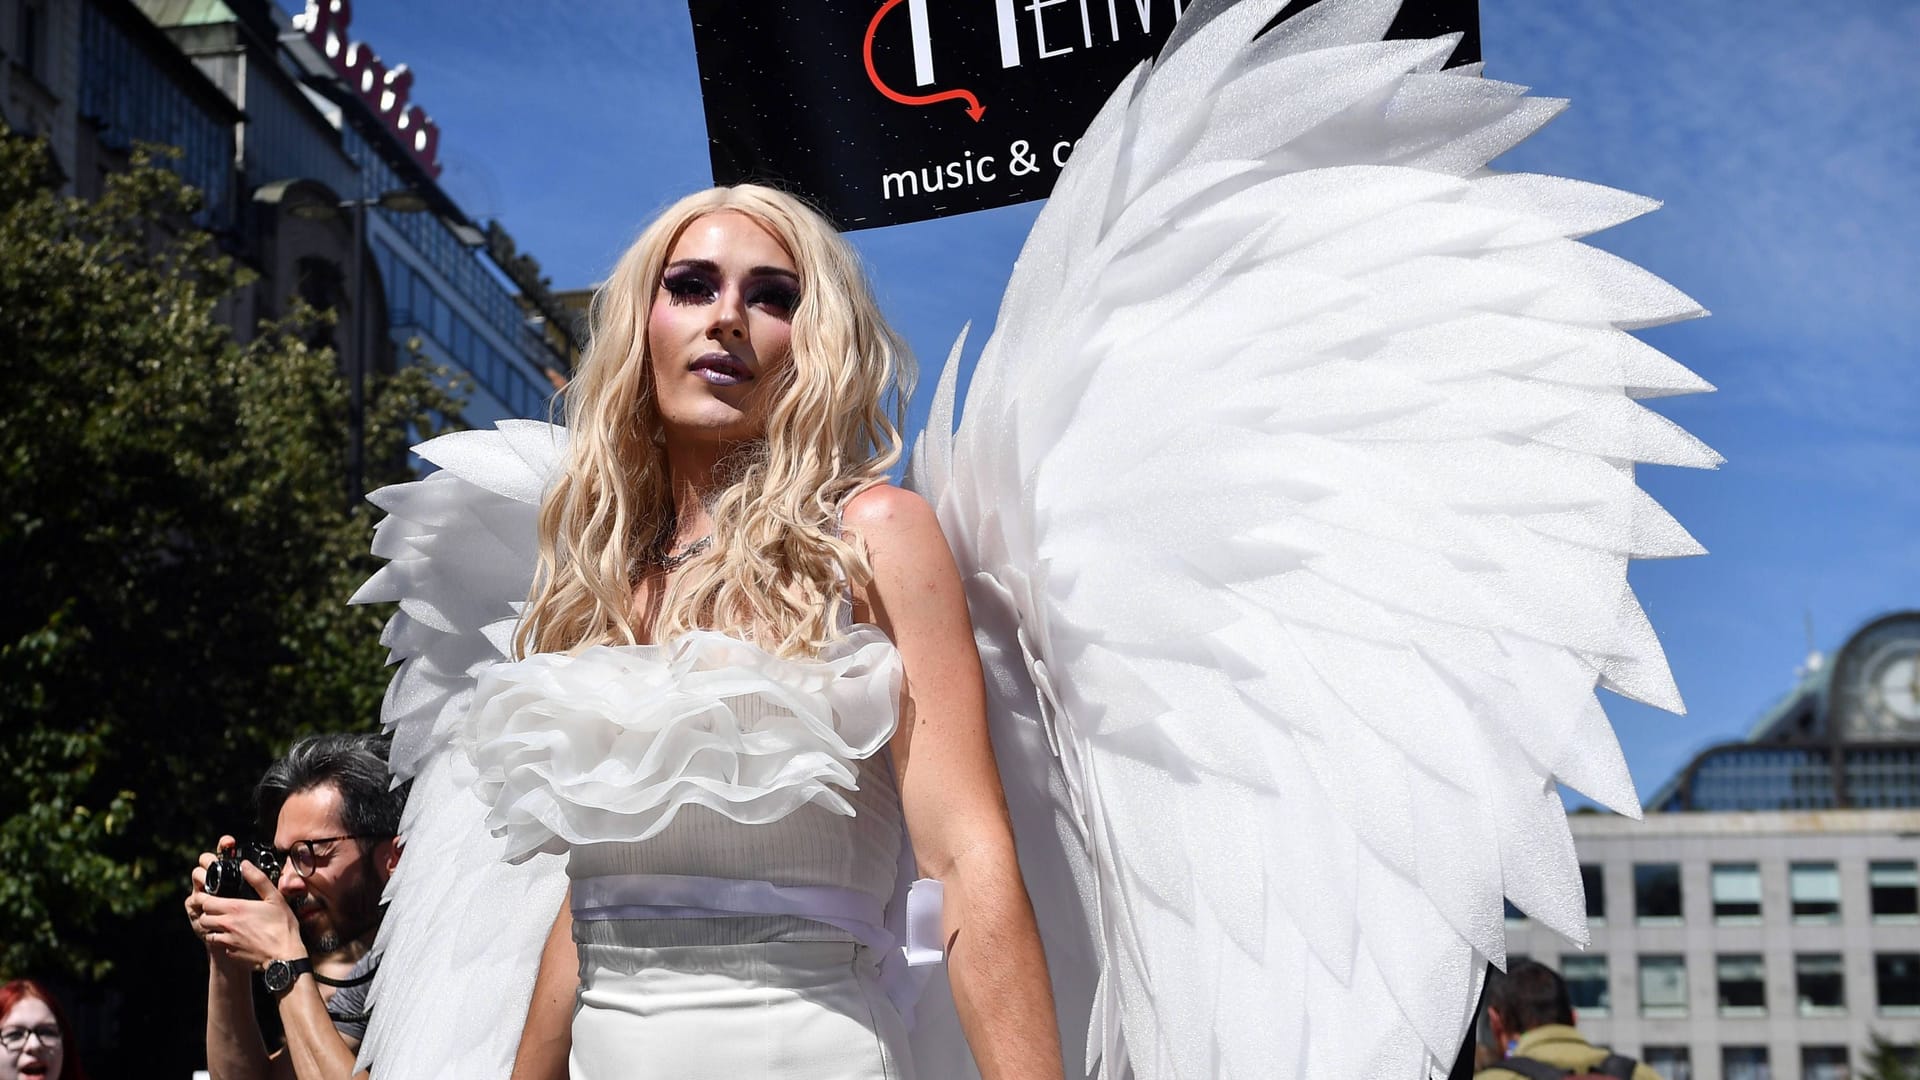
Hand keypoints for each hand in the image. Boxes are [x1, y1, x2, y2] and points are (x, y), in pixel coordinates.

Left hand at [187, 838, 304, 970]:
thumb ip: (258, 879)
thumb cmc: (282, 927)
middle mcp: (227, 925)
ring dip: (213, 927)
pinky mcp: (230, 953)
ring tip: (226, 924)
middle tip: (219, 909)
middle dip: (208, 912)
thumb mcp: (275, 898)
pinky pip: (220, 944)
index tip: (210, 896)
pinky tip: (237, 937)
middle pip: (203, 917)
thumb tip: (245, 864)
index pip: (205, 902)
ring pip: (208, 932)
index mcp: (235, 909)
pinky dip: (224, 940)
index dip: (205, 898)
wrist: (285, 957)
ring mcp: (227, 941)